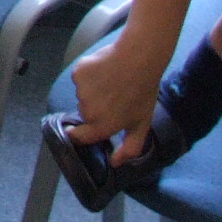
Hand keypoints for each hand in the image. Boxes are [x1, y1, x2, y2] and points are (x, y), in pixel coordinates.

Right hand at [67, 36, 164, 163]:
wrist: (140, 57)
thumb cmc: (143, 91)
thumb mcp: (142, 123)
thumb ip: (129, 148)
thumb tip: (115, 164)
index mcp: (101, 126)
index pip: (79, 138)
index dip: (80, 134)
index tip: (87, 127)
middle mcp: (88, 111)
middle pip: (84, 113)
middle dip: (96, 107)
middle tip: (114, 97)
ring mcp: (81, 91)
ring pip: (83, 94)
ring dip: (94, 89)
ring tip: (113, 81)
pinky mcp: (78, 73)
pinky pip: (80, 77)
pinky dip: (89, 74)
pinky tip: (105, 69)